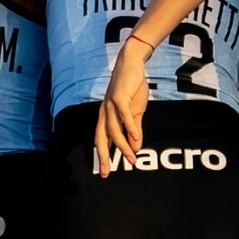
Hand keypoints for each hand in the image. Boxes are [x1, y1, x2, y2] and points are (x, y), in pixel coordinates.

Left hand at [94, 37, 151, 176]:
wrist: (132, 65)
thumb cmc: (132, 89)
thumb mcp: (135, 113)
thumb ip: (135, 130)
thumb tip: (135, 147)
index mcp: (106, 118)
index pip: (102, 140)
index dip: (103, 156)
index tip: (106, 172)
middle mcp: (104, 113)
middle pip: (102, 138)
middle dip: (103, 156)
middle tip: (107, 172)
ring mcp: (111, 104)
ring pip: (114, 130)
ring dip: (123, 145)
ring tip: (131, 157)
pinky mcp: (120, 96)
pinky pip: (123, 115)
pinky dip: (130, 127)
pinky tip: (136, 137)